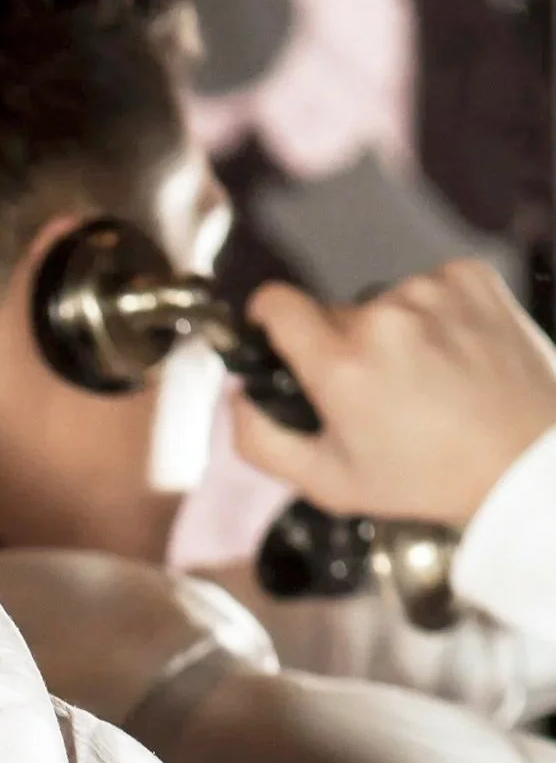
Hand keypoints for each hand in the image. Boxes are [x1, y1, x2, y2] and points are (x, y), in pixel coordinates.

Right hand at [235, 259, 555, 524]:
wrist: (531, 465)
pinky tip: (455, 354)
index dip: (268, 320)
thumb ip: (258, 439)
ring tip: (427, 378)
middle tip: (375, 391)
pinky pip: (428, 287)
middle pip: (331, 313)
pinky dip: (434, 314)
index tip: (280, 337)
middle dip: (340, 345)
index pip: (274, 302)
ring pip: (382, 303)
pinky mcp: (472, 279)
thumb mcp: (328, 483)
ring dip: (392, 331)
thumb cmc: (431, 480)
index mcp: (340, 364)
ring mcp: (432, 292)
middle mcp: (383, 318)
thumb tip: (236, 393)